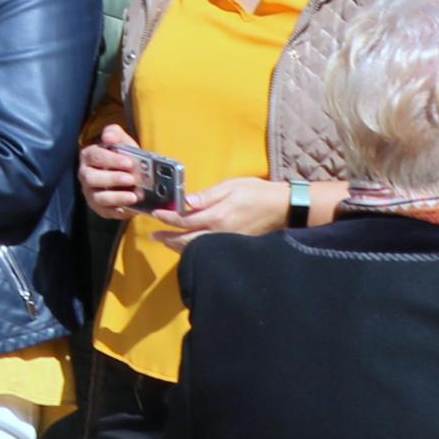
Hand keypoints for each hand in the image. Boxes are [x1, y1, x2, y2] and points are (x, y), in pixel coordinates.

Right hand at [80, 123, 150, 220]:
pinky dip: (118, 211)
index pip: (95, 156)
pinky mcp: (99, 208)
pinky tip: (131, 209)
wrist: (131, 177)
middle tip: (131, 178)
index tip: (128, 162)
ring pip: (97, 197)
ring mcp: (91, 192)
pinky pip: (106, 212)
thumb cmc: (124, 158)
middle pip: (92, 178)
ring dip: (116, 197)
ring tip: (133, 196)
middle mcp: (86, 175)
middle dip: (112, 178)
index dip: (111, 159)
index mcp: (90, 156)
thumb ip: (115, 134)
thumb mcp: (123, 143)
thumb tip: (108, 137)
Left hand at [157, 176, 290, 247]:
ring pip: (197, 249)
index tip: (155, 214)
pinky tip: (190, 246)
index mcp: (217, 216)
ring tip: (167, 241)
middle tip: (154, 235)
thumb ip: (206, 196)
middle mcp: (220, 233)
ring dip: (179, 246)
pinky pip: (209, 251)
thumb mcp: (230, 187)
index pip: (184, 221)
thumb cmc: (257, 192)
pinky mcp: (234, 246)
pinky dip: (195, 250)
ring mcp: (227, 242)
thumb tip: (185, 201)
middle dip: (168, 238)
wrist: (284, 207)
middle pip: (186, 240)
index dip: (167, 218)